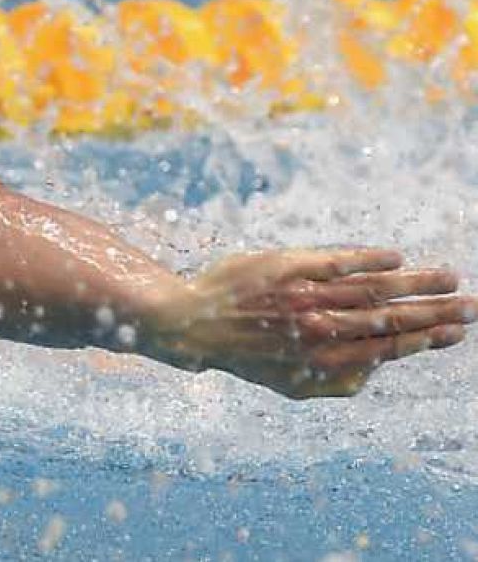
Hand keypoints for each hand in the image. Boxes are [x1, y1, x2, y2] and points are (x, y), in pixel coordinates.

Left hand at [143, 248, 473, 398]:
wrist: (192, 323)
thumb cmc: (247, 354)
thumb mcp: (291, 385)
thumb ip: (336, 384)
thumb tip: (374, 370)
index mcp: (324, 360)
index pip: (387, 348)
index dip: (426, 339)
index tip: (457, 332)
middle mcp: (318, 329)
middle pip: (388, 318)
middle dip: (435, 312)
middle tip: (471, 305)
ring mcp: (304, 297)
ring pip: (370, 288)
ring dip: (414, 284)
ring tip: (447, 278)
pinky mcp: (287, 268)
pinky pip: (336, 261)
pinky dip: (368, 259)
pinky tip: (395, 258)